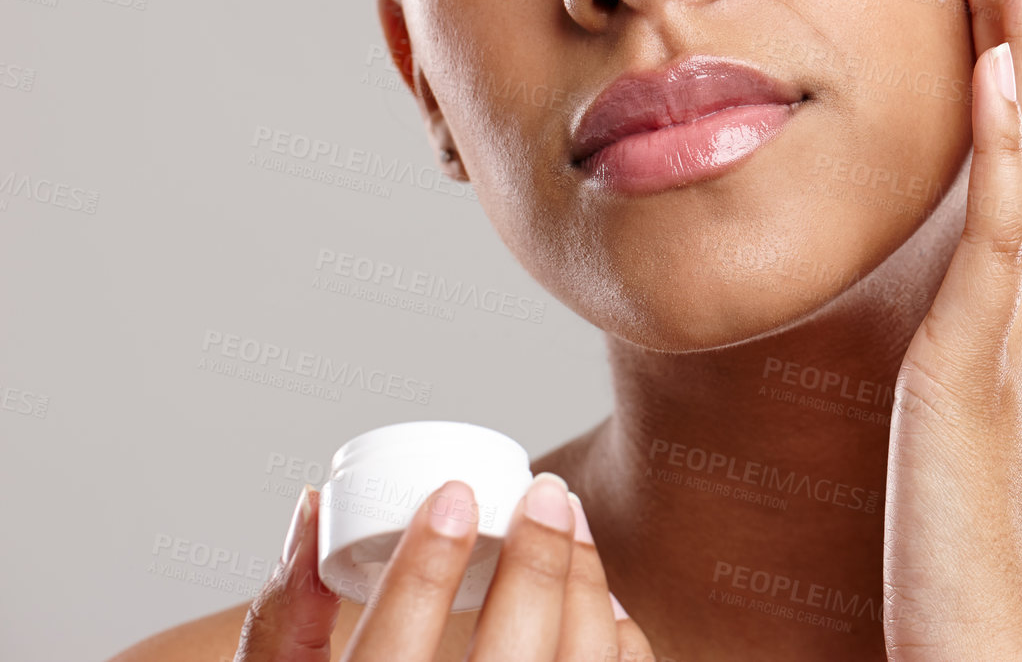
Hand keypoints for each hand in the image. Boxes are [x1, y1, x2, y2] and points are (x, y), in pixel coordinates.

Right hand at [236, 473, 655, 661]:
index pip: (390, 658)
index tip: (456, 494)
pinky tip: (604, 607)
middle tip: (548, 492)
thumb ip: (285, 619)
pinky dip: (618, 650)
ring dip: (587, 597)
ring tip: (572, 526)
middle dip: (537, 566)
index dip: (426, 569)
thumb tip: (313, 506)